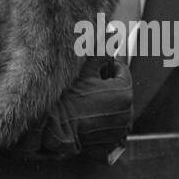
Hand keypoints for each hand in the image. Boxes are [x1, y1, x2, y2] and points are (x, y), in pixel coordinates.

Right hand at [16, 57, 132, 161]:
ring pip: (117, 113)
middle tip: (89, 87)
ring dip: (107, 107)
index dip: (108, 68)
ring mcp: (118, 131)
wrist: (51, 127)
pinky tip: (89, 122)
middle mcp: (127, 113)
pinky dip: (104, 127)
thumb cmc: (67, 96)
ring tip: (87, 104)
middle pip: (121, 93)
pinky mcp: (109, 145)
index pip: (122, 73)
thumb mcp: (85, 70)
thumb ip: (101, 51)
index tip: (96, 70)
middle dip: (108, 88)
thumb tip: (113, 32)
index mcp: (125, 92)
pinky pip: (112, 133)